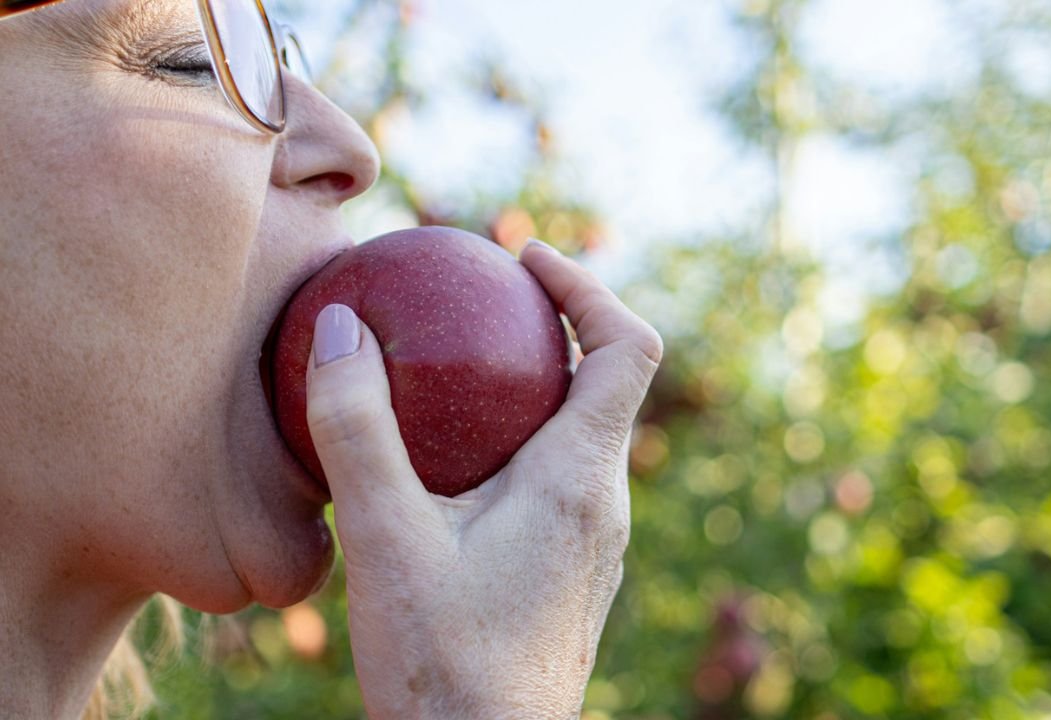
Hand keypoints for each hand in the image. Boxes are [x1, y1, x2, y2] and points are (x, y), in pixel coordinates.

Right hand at [303, 240, 661, 719]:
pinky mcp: (573, 573)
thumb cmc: (442, 664)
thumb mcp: (383, 539)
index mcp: (580, 478)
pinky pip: (562, 480)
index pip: (627, 346)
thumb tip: (341, 328)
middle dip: (552, 327)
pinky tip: (452, 467)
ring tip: (458, 373)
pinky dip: (521, 441)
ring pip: (582, 435)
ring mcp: (595, 543)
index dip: (587, 286)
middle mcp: (605, 505)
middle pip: (606, 383)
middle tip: (479, 301)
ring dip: (535, 387)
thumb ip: (357, 430)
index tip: (525, 257)